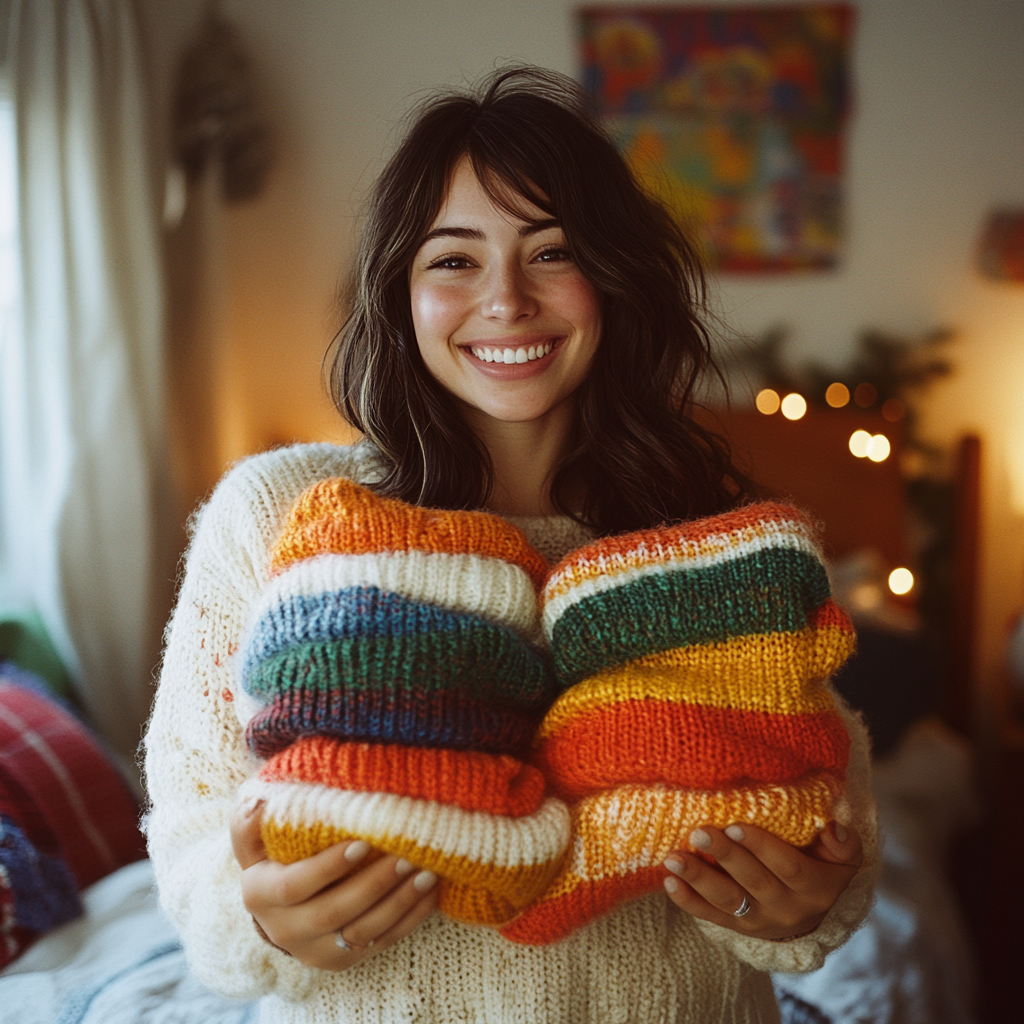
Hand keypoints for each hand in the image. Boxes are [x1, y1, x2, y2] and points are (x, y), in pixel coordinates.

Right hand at [230, 797, 438, 968]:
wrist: (282, 901)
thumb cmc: (274, 852)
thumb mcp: (255, 835)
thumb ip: (252, 819)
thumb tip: (258, 801)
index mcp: (261, 895)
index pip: (294, 885)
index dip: (329, 867)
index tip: (362, 843)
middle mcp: (285, 929)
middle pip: (333, 912)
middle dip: (373, 884)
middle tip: (405, 856)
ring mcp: (316, 949)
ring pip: (362, 932)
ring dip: (398, 902)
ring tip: (426, 873)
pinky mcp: (345, 959)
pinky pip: (381, 942)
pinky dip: (410, 918)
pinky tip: (430, 892)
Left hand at [661, 821, 861, 939]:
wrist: (813, 915)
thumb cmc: (824, 870)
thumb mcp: (843, 859)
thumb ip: (844, 843)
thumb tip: (833, 828)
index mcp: (814, 887)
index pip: (787, 865)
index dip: (760, 846)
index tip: (734, 824)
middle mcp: (787, 908)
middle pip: (753, 882)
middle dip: (724, 856)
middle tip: (698, 832)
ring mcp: (760, 922)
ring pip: (728, 901)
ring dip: (698, 878)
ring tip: (673, 858)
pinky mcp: (738, 928)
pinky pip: (711, 917)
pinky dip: (688, 901)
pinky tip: (669, 881)